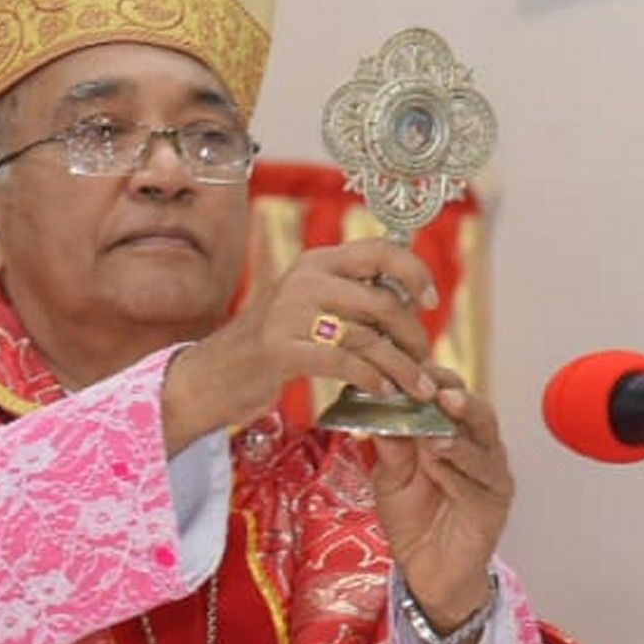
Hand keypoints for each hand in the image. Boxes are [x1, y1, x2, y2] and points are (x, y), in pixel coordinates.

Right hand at [161, 241, 445, 449]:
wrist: (211, 375)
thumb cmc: (270, 347)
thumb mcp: (308, 308)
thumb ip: (350, 298)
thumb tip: (410, 302)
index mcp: (317, 262)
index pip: (380, 250)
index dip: (414, 272)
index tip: (431, 301)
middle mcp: (305, 279)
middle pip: (382, 301)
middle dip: (413, 337)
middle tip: (425, 363)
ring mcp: (290, 312)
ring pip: (367, 337)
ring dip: (400, 367)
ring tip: (416, 388)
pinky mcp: (280, 348)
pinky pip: (343, 362)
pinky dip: (371, 378)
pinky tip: (382, 392)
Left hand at [368, 365, 515, 629]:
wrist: (427, 572)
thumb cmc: (413, 519)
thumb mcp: (390, 478)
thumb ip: (390, 447)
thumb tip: (377, 410)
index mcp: (457, 435)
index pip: (453, 396)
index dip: (436, 381)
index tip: (411, 369)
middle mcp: (481, 451)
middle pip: (479, 414)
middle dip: (459, 400)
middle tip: (437, 393)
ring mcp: (491, 479)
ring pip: (484, 448)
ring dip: (458, 437)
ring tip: (434, 433)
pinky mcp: (493, 509)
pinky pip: (478, 486)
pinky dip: (458, 474)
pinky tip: (438, 465)